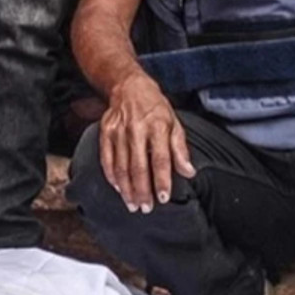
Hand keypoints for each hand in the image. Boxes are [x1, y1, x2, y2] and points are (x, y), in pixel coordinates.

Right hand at [99, 72, 193, 212]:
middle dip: (142, 191)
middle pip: (139, 167)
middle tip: (146, 208)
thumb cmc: (155, 107)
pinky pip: (106, 159)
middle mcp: (137, 129)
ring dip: (127, 189)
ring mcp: (119, 131)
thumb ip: (180, 149)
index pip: (161, 159)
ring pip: (121, 166)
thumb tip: (189, 172)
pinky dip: (112, 176)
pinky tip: (119, 188)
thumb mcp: (174, 122)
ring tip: (133, 204)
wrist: (129, 86)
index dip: (162, 181)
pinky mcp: (105, 132)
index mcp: (158, 126)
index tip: (164, 198)